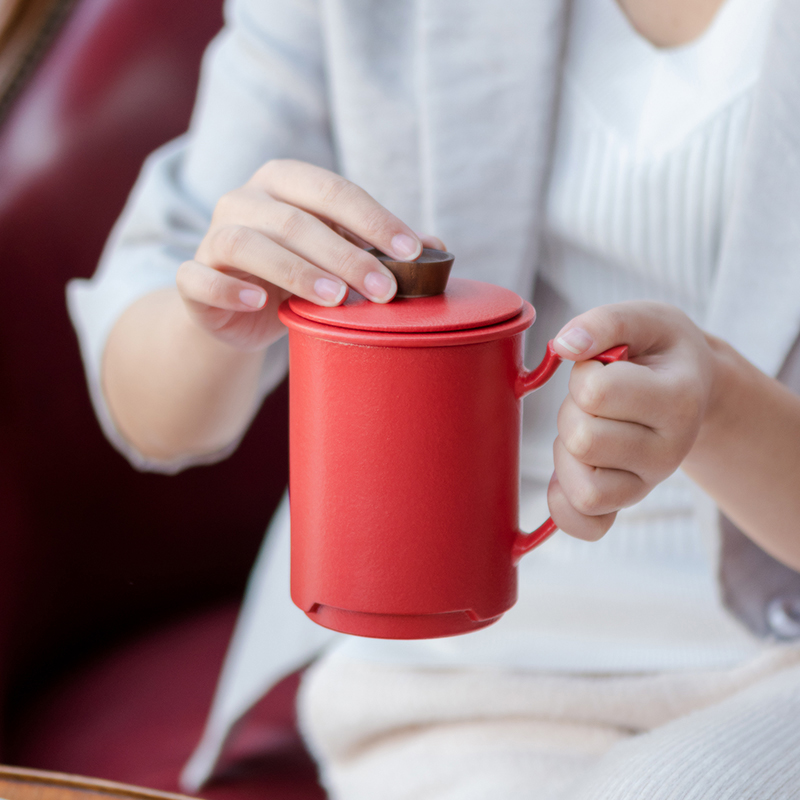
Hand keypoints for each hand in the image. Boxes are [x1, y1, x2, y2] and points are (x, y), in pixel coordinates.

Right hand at [176, 160, 443, 351]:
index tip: (412, 252)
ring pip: (247, 243)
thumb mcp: (338, 258)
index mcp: (284, 183)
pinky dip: (228, 289)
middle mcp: (244, 200)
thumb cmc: (295, 276)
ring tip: (335, 299)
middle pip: (295, 219)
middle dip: (345, 254)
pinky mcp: (191, 278)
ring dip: (295, 270)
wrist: (235, 311)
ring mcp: (213, 237)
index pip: (333, 191)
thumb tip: (438, 249)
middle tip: (384, 290)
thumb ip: (379, 249)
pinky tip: (260, 303)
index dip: (374, 219)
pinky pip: (200, 277)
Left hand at [548, 302, 715, 540]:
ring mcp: (648, 484)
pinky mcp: (624, 504)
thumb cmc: (659, 351)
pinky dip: (563, 504)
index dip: (584, 373)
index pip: (596, 394)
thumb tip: (564, 344)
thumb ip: (604, 322)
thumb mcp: (644, 319)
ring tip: (588, 426)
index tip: (605, 366)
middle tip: (594, 399)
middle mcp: (670, 452)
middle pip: (582, 440)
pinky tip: (570, 470)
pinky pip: (584, 524)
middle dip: (571, 410)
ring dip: (566, 452)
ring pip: (582, 488)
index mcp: (679, 401)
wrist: (689, 386)